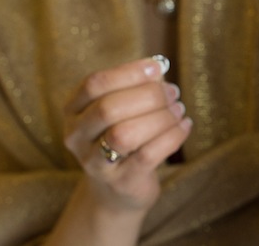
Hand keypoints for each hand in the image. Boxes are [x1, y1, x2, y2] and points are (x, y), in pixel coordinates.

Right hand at [62, 55, 192, 213]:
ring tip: (179, 110)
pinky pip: (147, 155)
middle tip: (173, 93)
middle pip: (108, 108)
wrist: (117, 189)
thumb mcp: (124, 108)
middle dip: (148, 96)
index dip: (128, 73)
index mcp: (74, 110)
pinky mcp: (120, 182)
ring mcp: (95, 163)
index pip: (94, 84)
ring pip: (124, 134)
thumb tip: (157, 69)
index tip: (156, 68)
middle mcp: (76, 137)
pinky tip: (184, 126)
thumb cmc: (123, 135)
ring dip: (160, 117)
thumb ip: (136, 86)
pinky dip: (172, 136)